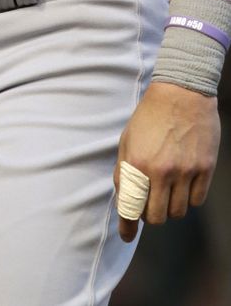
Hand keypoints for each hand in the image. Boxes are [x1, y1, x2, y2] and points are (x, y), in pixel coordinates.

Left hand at [115, 80, 220, 241]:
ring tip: (167, 190)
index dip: (127, 226)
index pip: (130, 206)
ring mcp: (185, 171)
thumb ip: (124, 171)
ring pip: (177, 212)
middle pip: (156, 217)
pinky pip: (197, 201)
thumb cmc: (149, 117)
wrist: (180, 93)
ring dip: (170, 207)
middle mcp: (160, 171)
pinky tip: (184, 184)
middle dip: (150, 216)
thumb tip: (124, 200)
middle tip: (149, 204)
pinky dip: (189, 199)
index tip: (127, 235)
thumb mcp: (127, 140)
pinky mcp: (205, 169)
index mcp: (136, 163)